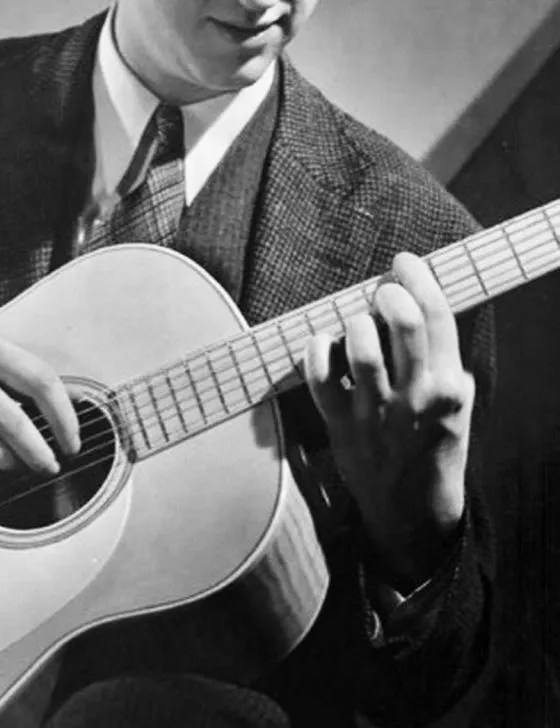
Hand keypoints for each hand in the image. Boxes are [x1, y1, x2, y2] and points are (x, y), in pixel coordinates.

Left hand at [301, 253, 473, 588]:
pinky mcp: (342, 427)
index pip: (438, 318)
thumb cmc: (432, 442)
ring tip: (356, 321)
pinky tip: (322, 340)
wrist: (413, 508)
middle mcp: (415, 399)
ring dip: (356, 322)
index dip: (419, 278)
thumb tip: (418, 297)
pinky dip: (317, 350)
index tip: (405, 261)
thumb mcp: (455, 399)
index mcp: (448, 387)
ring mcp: (376, 414)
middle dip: (389, 293)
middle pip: (404, 324)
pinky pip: (321, 379)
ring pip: (362, 348)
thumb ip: (441, 355)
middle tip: (381, 292)